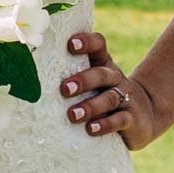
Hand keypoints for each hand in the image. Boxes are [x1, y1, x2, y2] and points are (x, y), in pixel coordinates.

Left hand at [61, 31, 165, 152]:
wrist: (144, 115)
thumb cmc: (104, 96)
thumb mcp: (93, 83)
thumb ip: (70, 75)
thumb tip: (30, 78)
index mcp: (103, 64)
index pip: (98, 45)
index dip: (86, 42)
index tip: (70, 44)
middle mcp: (115, 78)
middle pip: (101, 74)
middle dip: (83, 81)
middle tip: (64, 89)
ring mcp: (125, 98)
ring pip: (109, 98)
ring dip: (90, 106)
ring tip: (72, 115)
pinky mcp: (131, 119)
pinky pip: (119, 120)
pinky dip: (104, 125)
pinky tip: (90, 130)